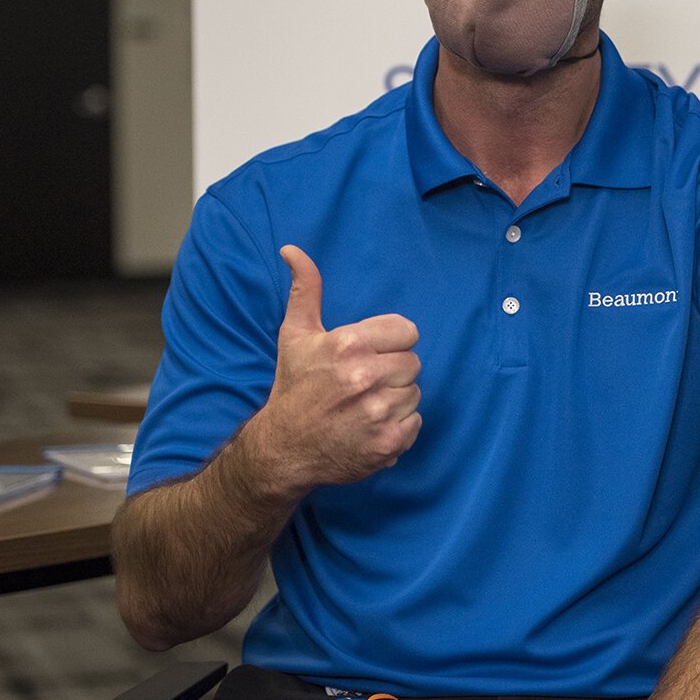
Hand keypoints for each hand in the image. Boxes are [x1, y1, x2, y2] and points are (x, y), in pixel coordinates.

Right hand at [251, 245, 422, 493]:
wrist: (283, 449)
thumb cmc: (293, 388)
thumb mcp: (296, 335)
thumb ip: (306, 290)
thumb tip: (292, 249)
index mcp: (349, 345)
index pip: (407, 331)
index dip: (390, 342)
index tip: (369, 355)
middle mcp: (366, 377)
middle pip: (412, 362)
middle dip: (392, 370)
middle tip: (363, 382)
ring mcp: (379, 412)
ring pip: (415, 392)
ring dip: (395, 398)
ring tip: (365, 405)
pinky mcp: (388, 443)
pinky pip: (416, 422)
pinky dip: (399, 426)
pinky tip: (372, 425)